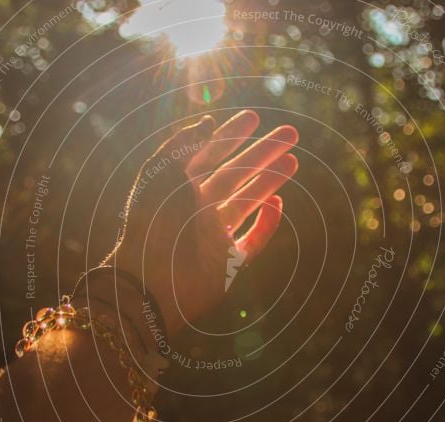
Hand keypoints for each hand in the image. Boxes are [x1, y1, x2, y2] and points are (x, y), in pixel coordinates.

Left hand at [108, 110, 298, 334]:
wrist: (151, 280)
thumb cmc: (151, 223)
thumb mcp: (161, 173)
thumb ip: (184, 145)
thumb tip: (208, 121)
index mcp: (179, 187)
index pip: (210, 153)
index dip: (231, 134)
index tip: (255, 117)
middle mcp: (198, 208)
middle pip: (236, 174)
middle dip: (263, 153)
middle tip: (290, 133)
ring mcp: (214, 235)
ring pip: (248, 201)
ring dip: (270, 181)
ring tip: (293, 161)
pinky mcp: (228, 263)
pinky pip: (253, 240)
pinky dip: (267, 223)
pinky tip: (279, 203)